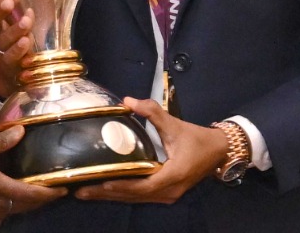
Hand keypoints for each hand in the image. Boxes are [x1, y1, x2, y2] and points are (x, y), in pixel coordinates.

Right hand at [0, 0, 34, 99]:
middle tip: (9, 0)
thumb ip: (14, 5)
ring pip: (4, 39)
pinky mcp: (10, 64)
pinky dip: (20, 50)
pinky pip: (13, 57)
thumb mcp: (12, 20)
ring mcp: (0, 50)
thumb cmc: (14, 40)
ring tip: (26, 21)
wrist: (13, 73)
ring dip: (15, 30)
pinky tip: (26, 42)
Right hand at [0, 112, 64, 222]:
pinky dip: (4, 202)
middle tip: (50, 190)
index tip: (62, 190)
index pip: (29, 194)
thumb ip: (0, 141)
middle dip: (37, 200)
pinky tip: (3, 191)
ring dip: (20, 203)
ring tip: (30, 190)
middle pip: (21, 206)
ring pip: (6, 209)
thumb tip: (20, 132)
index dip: (48, 193)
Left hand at [74, 97, 226, 204]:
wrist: (219, 151)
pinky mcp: (166, 194)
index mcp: (173, 175)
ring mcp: (168, 195)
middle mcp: (169, 191)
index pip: (142, 185)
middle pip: (134, 196)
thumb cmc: (197, 138)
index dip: (121, 184)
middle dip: (107, 194)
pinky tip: (106, 191)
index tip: (100, 181)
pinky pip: (140, 196)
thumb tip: (128, 100)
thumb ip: (152, 112)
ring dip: (112, 196)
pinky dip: (123, 194)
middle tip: (80, 191)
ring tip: (87, 193)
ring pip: (135, 199)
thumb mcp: (175, 124)